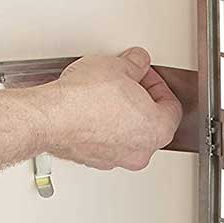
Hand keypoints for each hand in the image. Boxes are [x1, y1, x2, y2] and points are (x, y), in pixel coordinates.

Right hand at [35, 48, 182, 171]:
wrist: (52, 117)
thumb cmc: (86, 98)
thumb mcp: (120, 66)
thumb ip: (137, 63)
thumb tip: (137, 62)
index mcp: (156, 129)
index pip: (171, 107)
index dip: (158, 84)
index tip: (145, 73)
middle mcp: (139, 151)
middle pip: (151, 123)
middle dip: (141, 99)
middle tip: (128, 80)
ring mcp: (115, 159)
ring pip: (128, 134)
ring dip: (122, 114)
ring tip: (107, 91)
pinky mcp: (92, 160)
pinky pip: (106, 141)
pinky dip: (103, 126)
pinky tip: (91, 106)